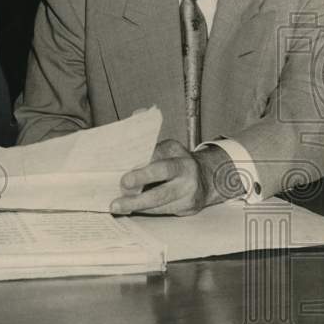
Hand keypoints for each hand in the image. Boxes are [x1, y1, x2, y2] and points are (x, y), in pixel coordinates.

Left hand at [109, 139, 235, 215]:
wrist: (206, 181)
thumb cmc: (174, 164)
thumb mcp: (164, 148)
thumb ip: (148, 138)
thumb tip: (138, 113)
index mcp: (174, 150)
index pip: (156, 151)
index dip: (140, 159)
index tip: (124, 166)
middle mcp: (186, 166)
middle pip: (164, 170)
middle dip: (142, 177)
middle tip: (123, 183)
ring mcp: (189, 187)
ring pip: (162, 196)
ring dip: (138, 202)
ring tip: (118, 205)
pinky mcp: (189, 205)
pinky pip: (165, 209)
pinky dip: (146, 210)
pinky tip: (131, 210)